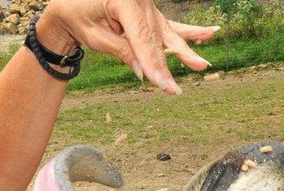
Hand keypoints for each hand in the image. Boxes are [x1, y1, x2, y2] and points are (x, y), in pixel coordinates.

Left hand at [37, 0, 218, 93]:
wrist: (73, 2)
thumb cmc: (79, 16)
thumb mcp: (95, 36)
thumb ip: (121, 51)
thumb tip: (143, 72)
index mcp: (124, 0)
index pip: (141, 38)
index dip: (151, 63)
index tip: (159, 83)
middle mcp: (141, 0)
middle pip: (155, 39)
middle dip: (163, 66)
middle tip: (173, 89)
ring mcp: (148, 4)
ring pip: (165, 34)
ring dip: (184, 52)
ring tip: (202, 65)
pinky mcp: (150, 12)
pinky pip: (170, 25)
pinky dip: (189, 32)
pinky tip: (211, 33)